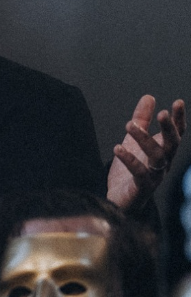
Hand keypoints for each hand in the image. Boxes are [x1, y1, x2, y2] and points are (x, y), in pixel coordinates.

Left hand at [107, 95, 185, 209]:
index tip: (177, 102)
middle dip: (168, 129)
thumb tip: (149, 96)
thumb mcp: (135, 140)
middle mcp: (164, 164)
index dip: (178, 119)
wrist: (121, 200)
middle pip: (172, 145)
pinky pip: (140, 174)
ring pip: (157, 157)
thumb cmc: (131, 169)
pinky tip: (117, 148)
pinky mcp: (142, 188)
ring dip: (145, 140)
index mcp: (164, 151)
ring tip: (129, 125)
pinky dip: (130, 160)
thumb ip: (141, 119)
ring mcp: (155, 177)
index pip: (176, 134)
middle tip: (161, 114)